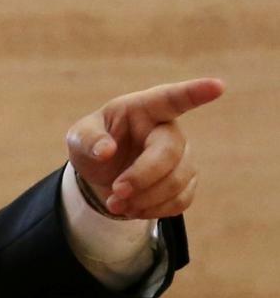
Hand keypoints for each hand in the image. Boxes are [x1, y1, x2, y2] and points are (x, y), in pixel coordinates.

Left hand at [64, 78, 223, 218]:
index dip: (196, 92)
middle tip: (116, 191)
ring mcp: (181, 156)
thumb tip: (105, 151)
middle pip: (171, 152)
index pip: (173, 98)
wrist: (101, 173)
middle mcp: (168, 130)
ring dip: (145, 199)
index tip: (218, 86)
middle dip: (143, 176)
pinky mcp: (185, 182)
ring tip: (115, 204)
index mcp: (145, 108)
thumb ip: (88, 139)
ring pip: (178, 180)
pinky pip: (181, 200)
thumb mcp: (79, 137)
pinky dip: (153, 210)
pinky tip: (131, 209)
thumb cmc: (93, 144)